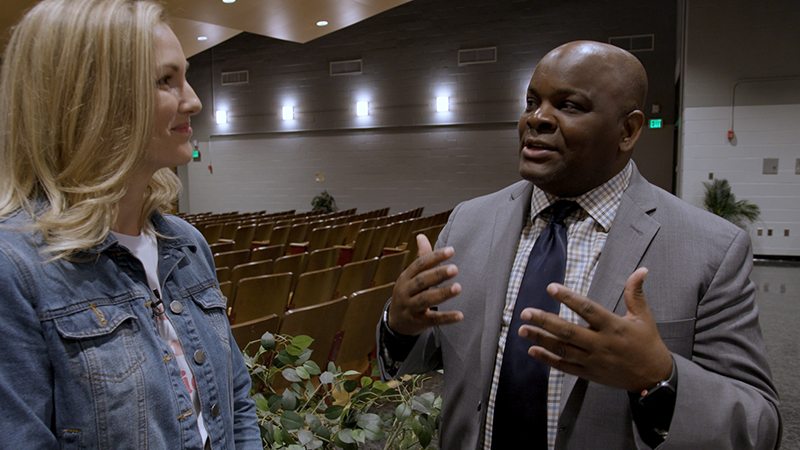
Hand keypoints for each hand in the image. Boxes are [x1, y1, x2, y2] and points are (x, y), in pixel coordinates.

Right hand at [387, 234, 462, 335]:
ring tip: (458, 287)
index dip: (435, 257)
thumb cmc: (408, 294)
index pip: (420, 264)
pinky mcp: (418, 322)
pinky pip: (432, 320)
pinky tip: (460, 315)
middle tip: (455, 269)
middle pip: (421, 281)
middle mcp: (406, 291)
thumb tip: (422, 236)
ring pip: (425, 300)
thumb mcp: (411, 277)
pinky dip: (446, 318)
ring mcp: (410, 308)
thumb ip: (421, 258)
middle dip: (438, 274)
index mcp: (406, 277)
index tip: (451, 250)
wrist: (396, 322)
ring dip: (442, 293)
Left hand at [518, 267, 672, 392]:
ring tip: (522, 329)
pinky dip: (548, 359)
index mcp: (614, 326)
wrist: (653, 378)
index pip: (588, 310)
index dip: (569, 298)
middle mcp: (601, 344)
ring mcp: (593, 361)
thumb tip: (641, 270)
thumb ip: (635, 293)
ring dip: (540, 339)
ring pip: (563, 349)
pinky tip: (533, 350)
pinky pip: (565, 366)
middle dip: (545, 321)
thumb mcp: (644, 317)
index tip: (551, 288)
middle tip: (525, 312)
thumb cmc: (648, 343)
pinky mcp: (589, 373)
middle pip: (569, 332)